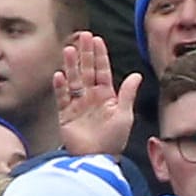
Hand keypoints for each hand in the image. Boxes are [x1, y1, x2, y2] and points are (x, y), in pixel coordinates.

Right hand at [54, 32, 139, 156]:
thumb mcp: (124, 116)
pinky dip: (60, 87)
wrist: (97, 159)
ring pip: (73, 81)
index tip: (97, 39)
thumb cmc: (113, 140)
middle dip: (85, 53)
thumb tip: (136, 75)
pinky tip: (59, 75)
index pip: (102, 71)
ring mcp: (77, 105)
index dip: (100, 55)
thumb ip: (128, 94)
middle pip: (87, 71)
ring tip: (68, 49)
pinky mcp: (65, 116)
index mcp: (106, 96)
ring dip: (71, 65)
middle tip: (82, 35)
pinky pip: (61, 98)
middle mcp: (91, 97)